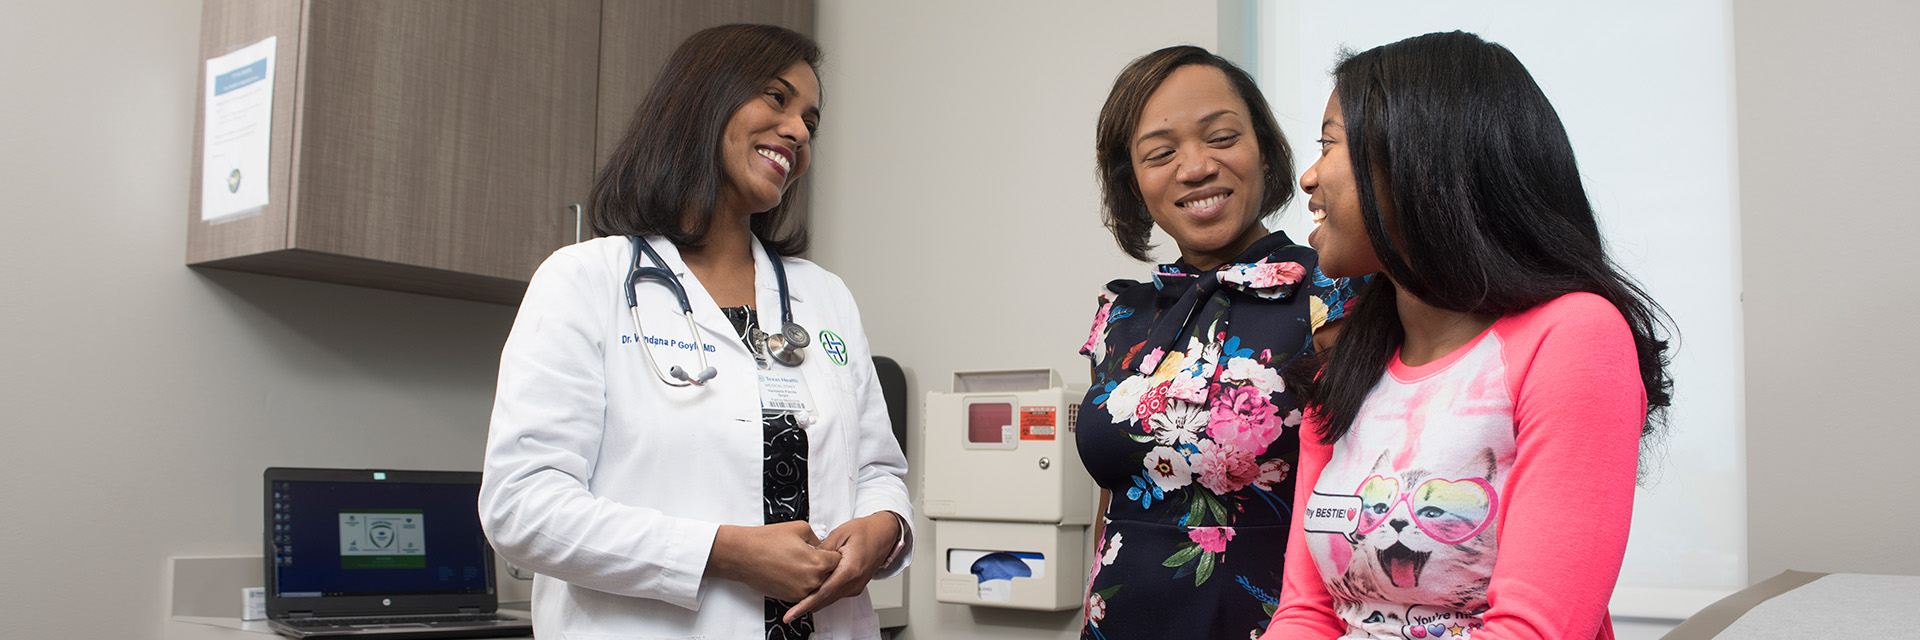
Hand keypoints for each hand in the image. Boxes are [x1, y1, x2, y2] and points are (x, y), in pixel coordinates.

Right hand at [706, 521, 841, 601]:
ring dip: (813, 575)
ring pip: (817, 584)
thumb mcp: (800, 528)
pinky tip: (790, 571)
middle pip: (830, 574)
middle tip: (809, 555)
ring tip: (797, 562)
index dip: (831, 552)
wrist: (743, 555)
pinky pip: (804, 591)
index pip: (838, 560)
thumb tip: (821, 546)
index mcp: (818, 563)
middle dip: (823, 565)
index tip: (824, 550)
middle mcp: (812, 581)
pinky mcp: (790, 598)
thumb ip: (817, 538)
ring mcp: (801, 592)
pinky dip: (801, 583)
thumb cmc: (766, 541)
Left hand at [783, 512, 900, 621]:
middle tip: (789, 610)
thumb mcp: (839, 533)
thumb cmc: (865, 531)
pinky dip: (823, 594)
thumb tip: (807, 560)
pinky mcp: (855, 587)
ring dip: (814, 599)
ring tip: (798, 596)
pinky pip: (835, 594)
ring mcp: (855, 587)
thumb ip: (822, 550)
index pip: (823, 592)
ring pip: (829, 599)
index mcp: (850, 570)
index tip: (792, 614)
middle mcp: (854, 583)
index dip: (805, 605)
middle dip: (806, 605)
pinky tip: (813, 587)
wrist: (883, 534)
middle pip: (825, 600)